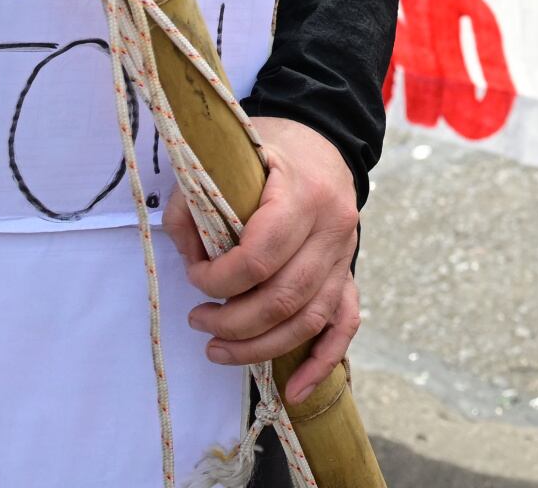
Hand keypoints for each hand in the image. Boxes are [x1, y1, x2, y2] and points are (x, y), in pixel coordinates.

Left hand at [166, 117, 362, 404]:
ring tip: (218, 350)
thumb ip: (196, 206)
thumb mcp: (225, 161)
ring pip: (308, 319)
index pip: (260, 256)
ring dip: (260, 347)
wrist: (323, 145)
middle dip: (232, 322)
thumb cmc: (268, 152)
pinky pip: (343, 326)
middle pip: (283, 297)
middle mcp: (332, 228)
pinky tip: (294, 391)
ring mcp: (345, 254)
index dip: (219, 280)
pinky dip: (321, 364)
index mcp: (302, 194)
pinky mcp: (348, 274)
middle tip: (198, 321)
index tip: (194, 276)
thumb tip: (188, 254)